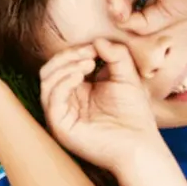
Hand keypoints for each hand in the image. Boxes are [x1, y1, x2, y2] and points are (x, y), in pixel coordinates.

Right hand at [40, 39, 161, 170]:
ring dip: (65, 66)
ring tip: (87, 64)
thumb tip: (98, 39)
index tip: (96, 46)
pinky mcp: (60, 125)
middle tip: (89, 53)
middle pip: (50, 69)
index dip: (76, 51)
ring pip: (46, 81)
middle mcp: (65, 101)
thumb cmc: (134, 115)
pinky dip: (63, 82)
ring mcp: (61, 114)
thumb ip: (116, 55)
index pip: (64, 64)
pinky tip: (80, 76)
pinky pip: (51, 98)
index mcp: (77, 90)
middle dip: (67, 56)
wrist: (140, 145)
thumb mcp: (127, 76)